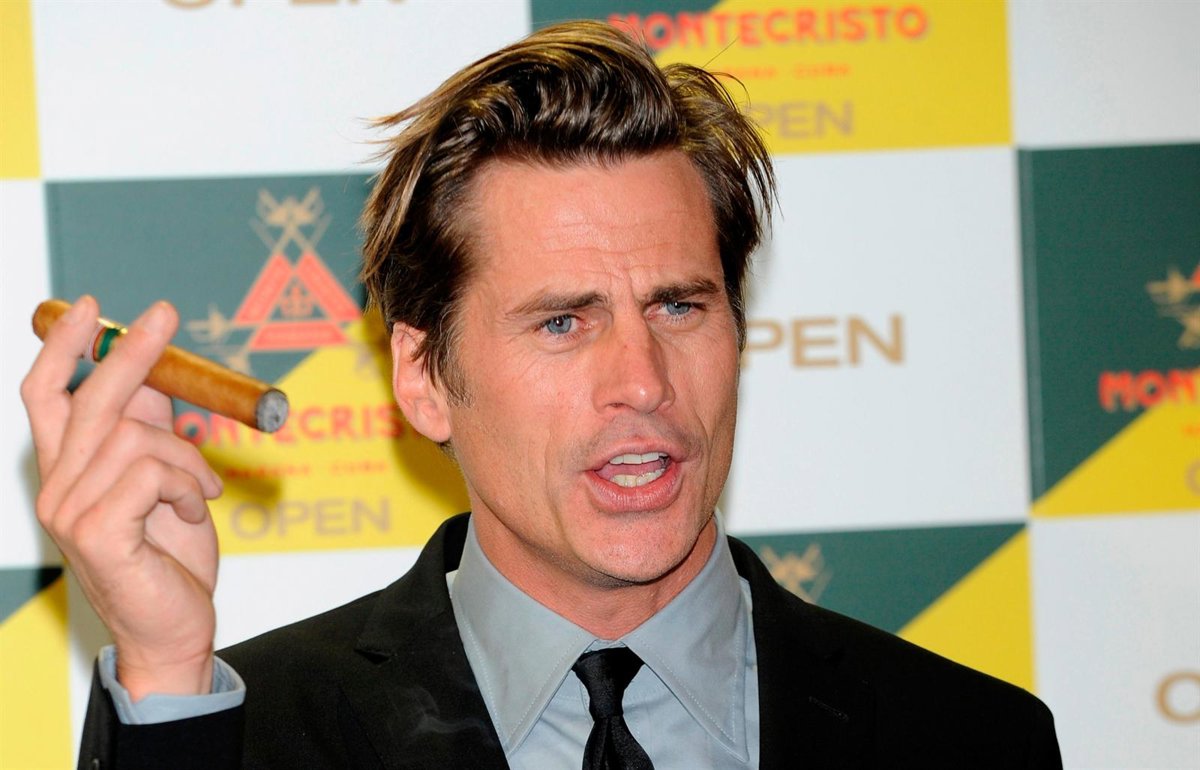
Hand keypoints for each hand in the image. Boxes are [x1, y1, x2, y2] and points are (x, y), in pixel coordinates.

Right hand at [21, 296, 223, 699]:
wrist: (174, 629)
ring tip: (200, 494)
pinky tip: (193, 513)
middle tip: (165, 314)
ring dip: (187, 459)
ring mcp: (70, 512)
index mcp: (68, 472)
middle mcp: (57, 488)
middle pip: (88, 400)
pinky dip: (187, 486)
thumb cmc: (170, 558)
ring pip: (137, 437)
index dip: (63, 349)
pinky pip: (152, 473)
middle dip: (129, 351)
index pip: (45, 397)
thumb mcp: (165, 482)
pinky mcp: (97, 533)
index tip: (90, 308)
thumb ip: (151, 432)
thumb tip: (150, 375)